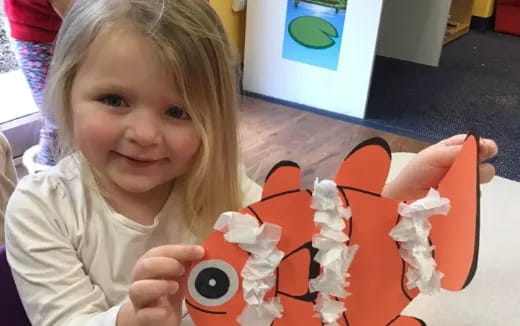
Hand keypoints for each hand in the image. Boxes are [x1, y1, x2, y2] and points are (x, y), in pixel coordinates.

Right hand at [121, 245, 203, 325]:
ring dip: (158, 286)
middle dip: (166, 264)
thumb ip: (187, 262)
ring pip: (138, 289)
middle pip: (145, 266)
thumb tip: (203, 251)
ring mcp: (140, 299)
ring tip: (175, 287)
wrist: (157, 317)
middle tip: (182, 270)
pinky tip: (167, 311)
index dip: (180, 250)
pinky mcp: (142, 317)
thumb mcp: (179, 274)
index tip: (199, 251)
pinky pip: (144, 314)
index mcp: (150, 264)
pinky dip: (156, 312)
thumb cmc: (168, 290)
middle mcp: (141, 279)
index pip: (161, 252)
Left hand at [383, 135, 497, 200]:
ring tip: (452, 180)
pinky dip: (466, 192)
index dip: (483, 145)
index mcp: (455, 149)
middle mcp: (463, 164)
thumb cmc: (415, 173)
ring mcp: (464, 181)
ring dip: (471, 178)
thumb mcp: (433, 156)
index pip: (476, 143)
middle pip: (484, 161)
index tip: (484, 149)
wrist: (405, 196)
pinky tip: (453, 191)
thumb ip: (454, 151)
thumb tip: (477, 146)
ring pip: (482, 178)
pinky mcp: (463, 196)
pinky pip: (474, 194)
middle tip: (467, 167)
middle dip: (478, 164)